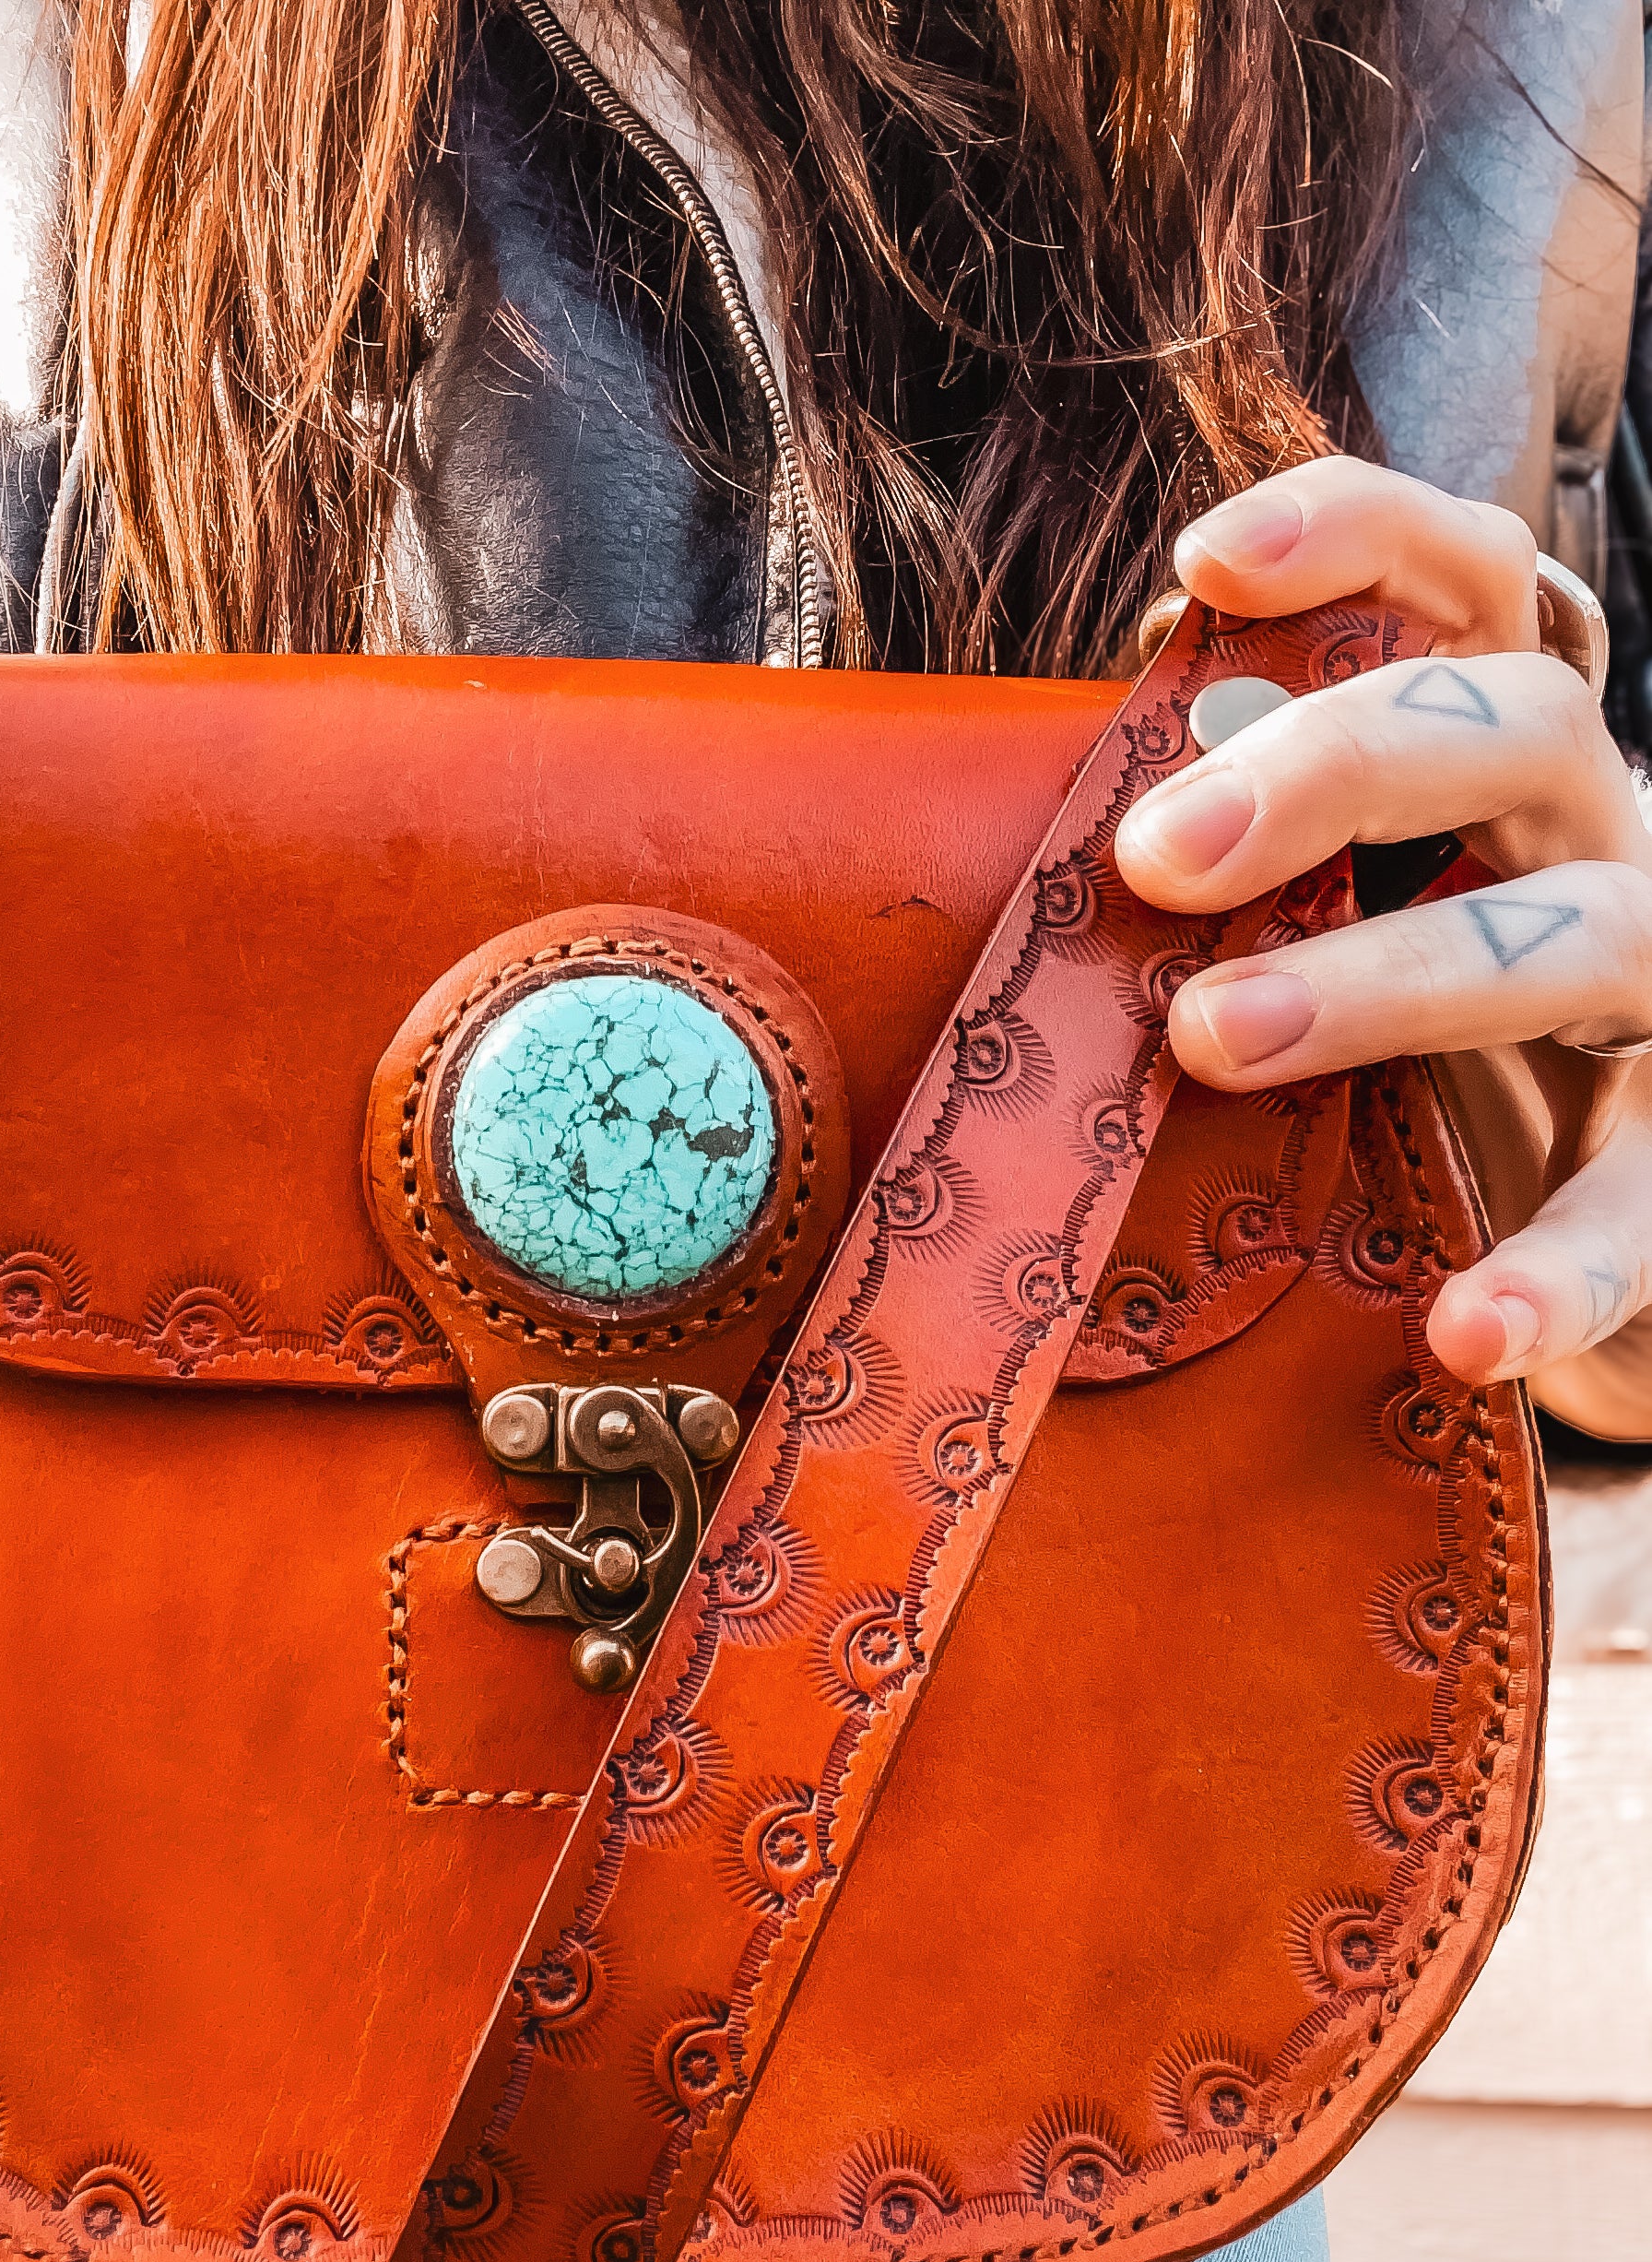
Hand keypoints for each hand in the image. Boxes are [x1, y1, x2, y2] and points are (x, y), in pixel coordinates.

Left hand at [1112, 455, 1651, 1419]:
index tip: (1207, 559)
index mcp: (1511, 765)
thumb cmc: (1424, 1061)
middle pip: (1519, 724)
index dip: (1362, 537)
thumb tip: (1061, 834)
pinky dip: (1561, 1269)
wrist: (1600, 1243)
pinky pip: (1643, 1213)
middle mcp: (1608, 844)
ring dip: (1392, 977)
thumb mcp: (1344, 932)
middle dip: (1333, 767)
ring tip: (1214, 1039)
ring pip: (1579, 937)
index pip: (1474, 585)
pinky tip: (1464, 1330)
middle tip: (1151, 857)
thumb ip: (1239, 871)